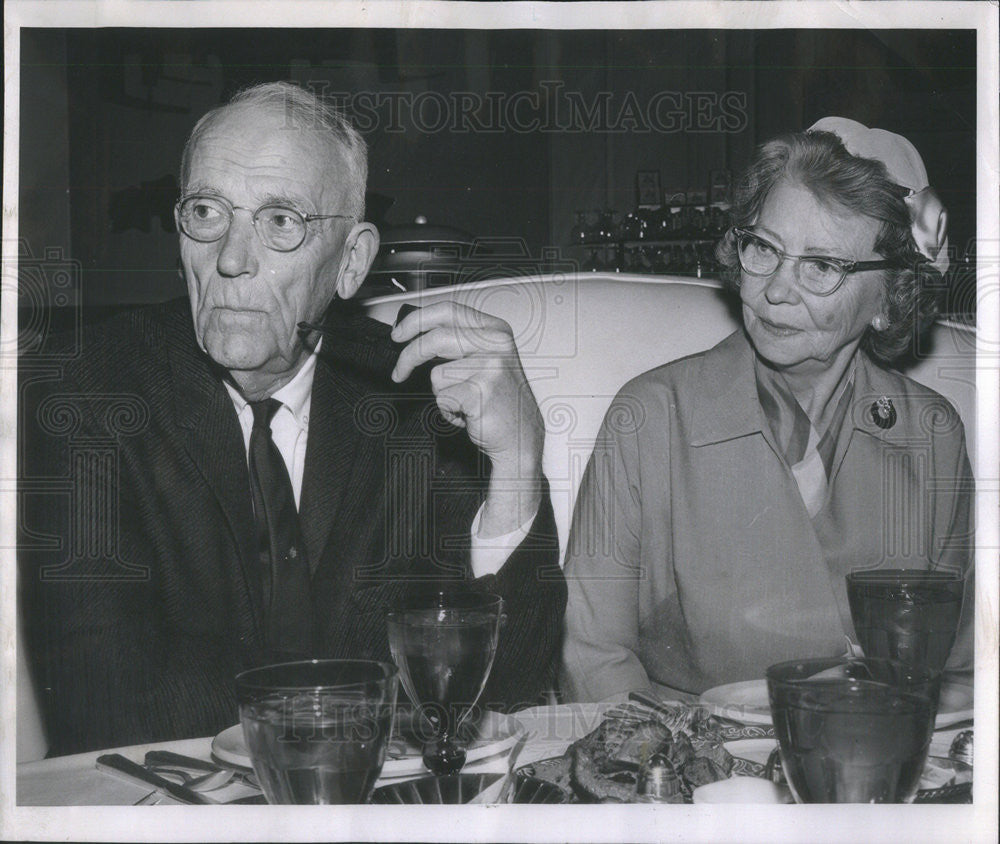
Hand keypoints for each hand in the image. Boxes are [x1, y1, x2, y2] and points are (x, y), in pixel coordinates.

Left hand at [390, 302, 542, 533]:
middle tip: (399, 372)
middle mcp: (496, 344)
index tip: (398, 334)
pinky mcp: (482, 392)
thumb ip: (457, 343)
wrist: (521, 437)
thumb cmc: (500, 401)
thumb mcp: (484, 360)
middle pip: (435, 338)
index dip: (416, 320)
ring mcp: (491, 367)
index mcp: (495, 330)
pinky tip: (467, 414)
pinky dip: (448, 411)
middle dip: (409, 357)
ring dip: (441, 394)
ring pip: (437, 374)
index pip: (447, 311)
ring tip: (463, 402)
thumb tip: (415, 335)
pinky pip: (443, 398)